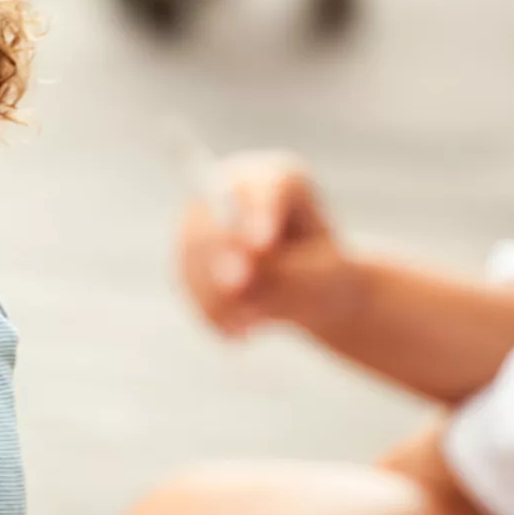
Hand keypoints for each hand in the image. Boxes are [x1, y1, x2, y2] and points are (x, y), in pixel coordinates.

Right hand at [178, 150, 361, 337]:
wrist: (312, 292)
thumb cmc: (325, 278)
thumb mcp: (321, 278)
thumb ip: (284, 277)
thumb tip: (234, 285)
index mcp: (280, 178)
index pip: (265, 188)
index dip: (259, 214)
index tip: (261, 246)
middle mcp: (234, 188)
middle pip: (215, 212)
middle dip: (224, 254)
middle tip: (238, 289)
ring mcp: (204, 219)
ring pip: (195, 251)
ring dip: (219, 295)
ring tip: (252, 330)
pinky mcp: (188, 255)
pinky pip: (187, 283)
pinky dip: (211, 313)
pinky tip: (239, 336)